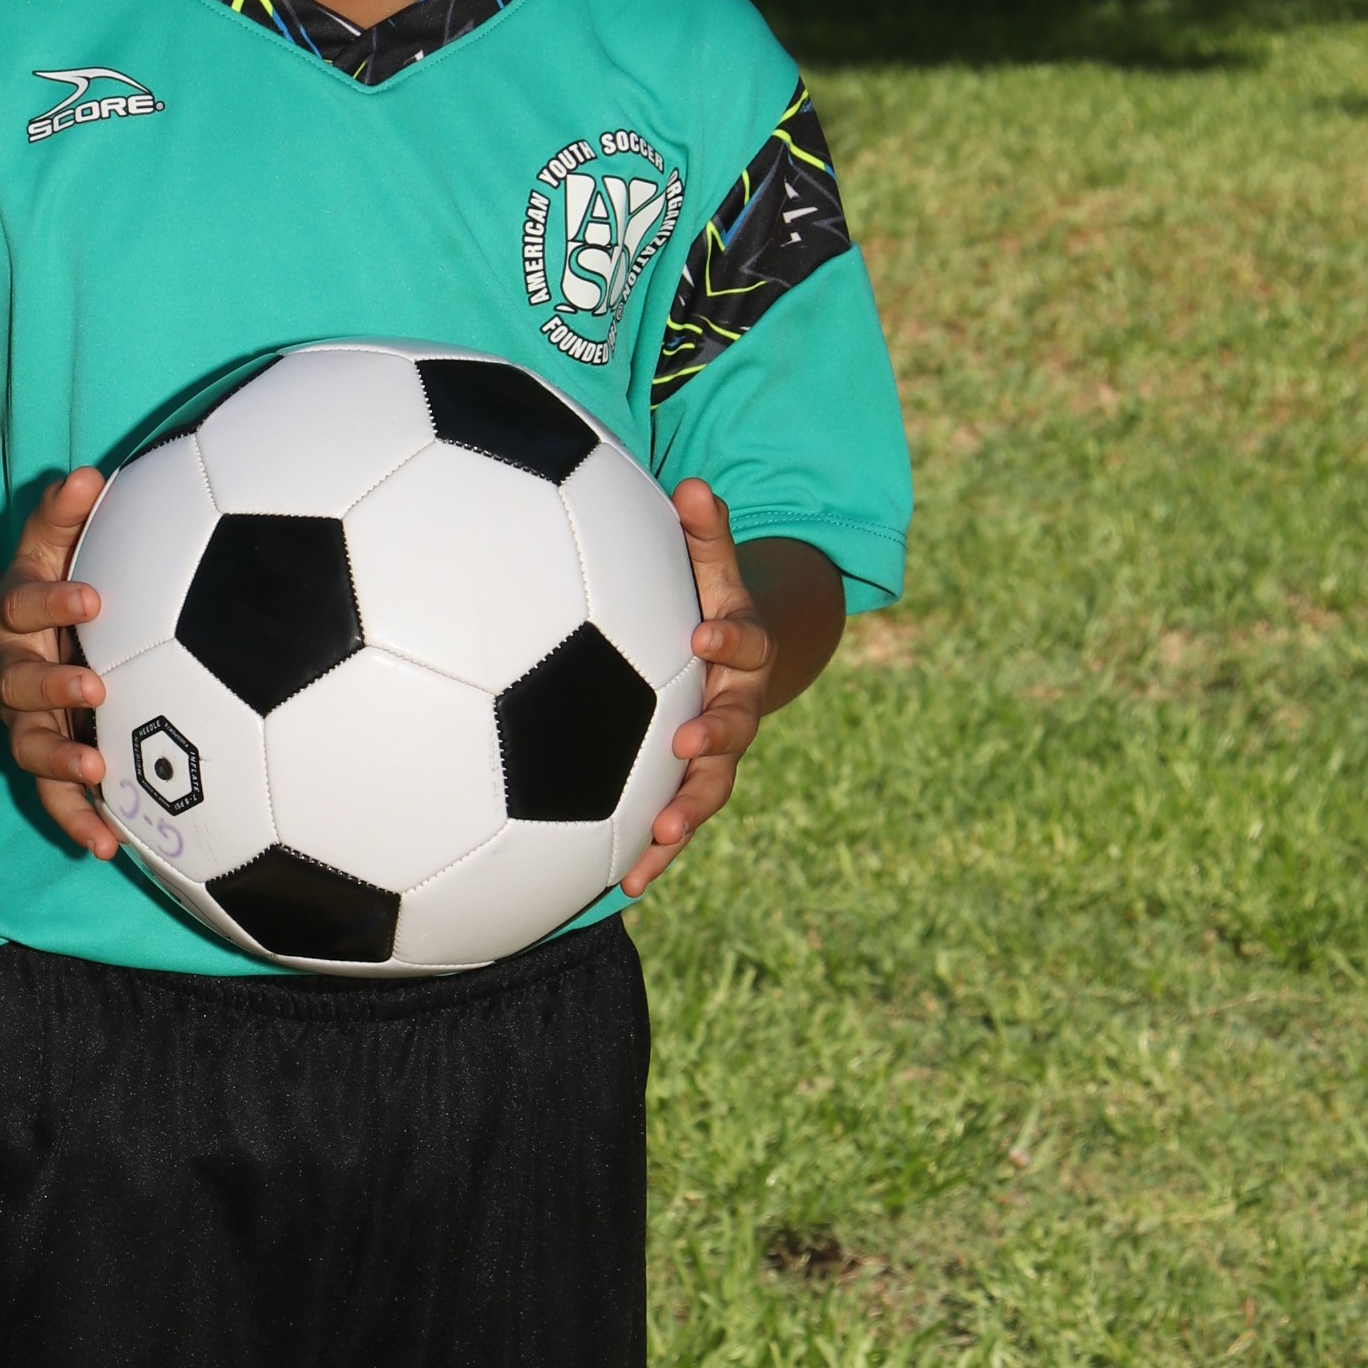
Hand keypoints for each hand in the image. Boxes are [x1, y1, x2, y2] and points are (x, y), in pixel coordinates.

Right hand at [0, 468, 117, 856]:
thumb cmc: (47, 588)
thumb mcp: (47, 548)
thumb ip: (63, 516)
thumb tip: (89, 473)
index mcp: (14, 614)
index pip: (26, 602)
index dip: (55, 600)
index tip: (93, 597)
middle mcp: (12, 669)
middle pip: (21, 682)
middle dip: (53, 685)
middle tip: (93, 685)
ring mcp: (23, 720)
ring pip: (33, 745)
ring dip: (62, 759)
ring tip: (96, 771)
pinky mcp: (43, 757)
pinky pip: (54, 795)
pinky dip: (77, 820)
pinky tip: (110, 848)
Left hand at [620, 480, 776, 899]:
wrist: (733, 660)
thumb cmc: (708, 600)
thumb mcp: (711, 564)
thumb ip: (703, 532)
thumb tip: (692, 484)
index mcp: (742, 648)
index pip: (742, 640)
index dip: (727, 639)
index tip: (702, 635)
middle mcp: (737, 703)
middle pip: (735, 724)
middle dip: (714, 735)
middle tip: (685, 742)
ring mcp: (719, 750)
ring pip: (711, 786)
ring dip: (687, 810)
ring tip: (658, 835)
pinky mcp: (692, 784)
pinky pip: (678, 821)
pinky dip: (656, 852)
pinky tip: (625, 883)